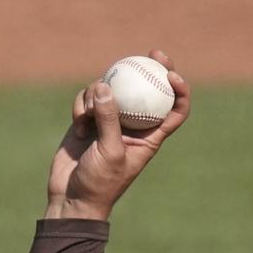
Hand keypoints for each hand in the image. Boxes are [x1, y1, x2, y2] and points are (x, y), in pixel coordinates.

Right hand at [44, 50, 190, 220]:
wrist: (72, 198)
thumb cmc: (99, 183)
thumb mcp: (109, 152)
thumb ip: (109, 119)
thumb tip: (106, 86)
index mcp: (150, 137)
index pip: (174, 110)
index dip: (180, 90)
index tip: (171, 75)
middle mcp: (132, 125)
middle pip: (146, 90)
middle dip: (151, 69)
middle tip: (152, 53)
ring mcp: (109, 120)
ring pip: (110, 90)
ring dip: (97, 95)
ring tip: (88, 118)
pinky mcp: (87, 120)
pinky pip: (86, 99)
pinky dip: (81, 106)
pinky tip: (78, 127)